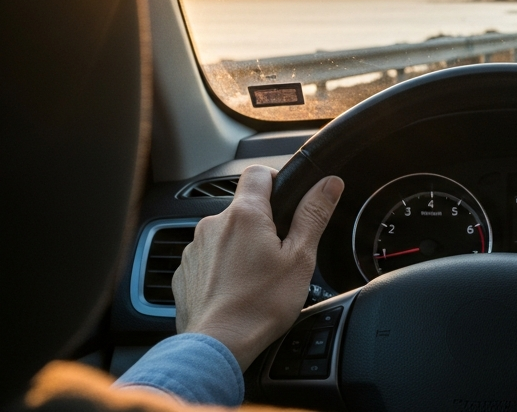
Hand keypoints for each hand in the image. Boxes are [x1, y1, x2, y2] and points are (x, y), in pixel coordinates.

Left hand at [173, 165, 343, 369]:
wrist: (217, 346)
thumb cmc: (260, 305)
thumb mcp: (301, 258)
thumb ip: (313, 214)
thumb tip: (329, 183)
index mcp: (245, 215)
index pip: (258, 173)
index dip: (276, 181)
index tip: (288, 201)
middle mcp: (213, 225)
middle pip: (243, 208)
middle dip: (263, 224)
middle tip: (281, 253)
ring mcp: (194, 249)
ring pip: (225, 234)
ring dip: (241, 246)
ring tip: (258, 277)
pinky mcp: (184, 272)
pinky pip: (209, 258)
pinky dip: (223, 268)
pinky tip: (237, 290)